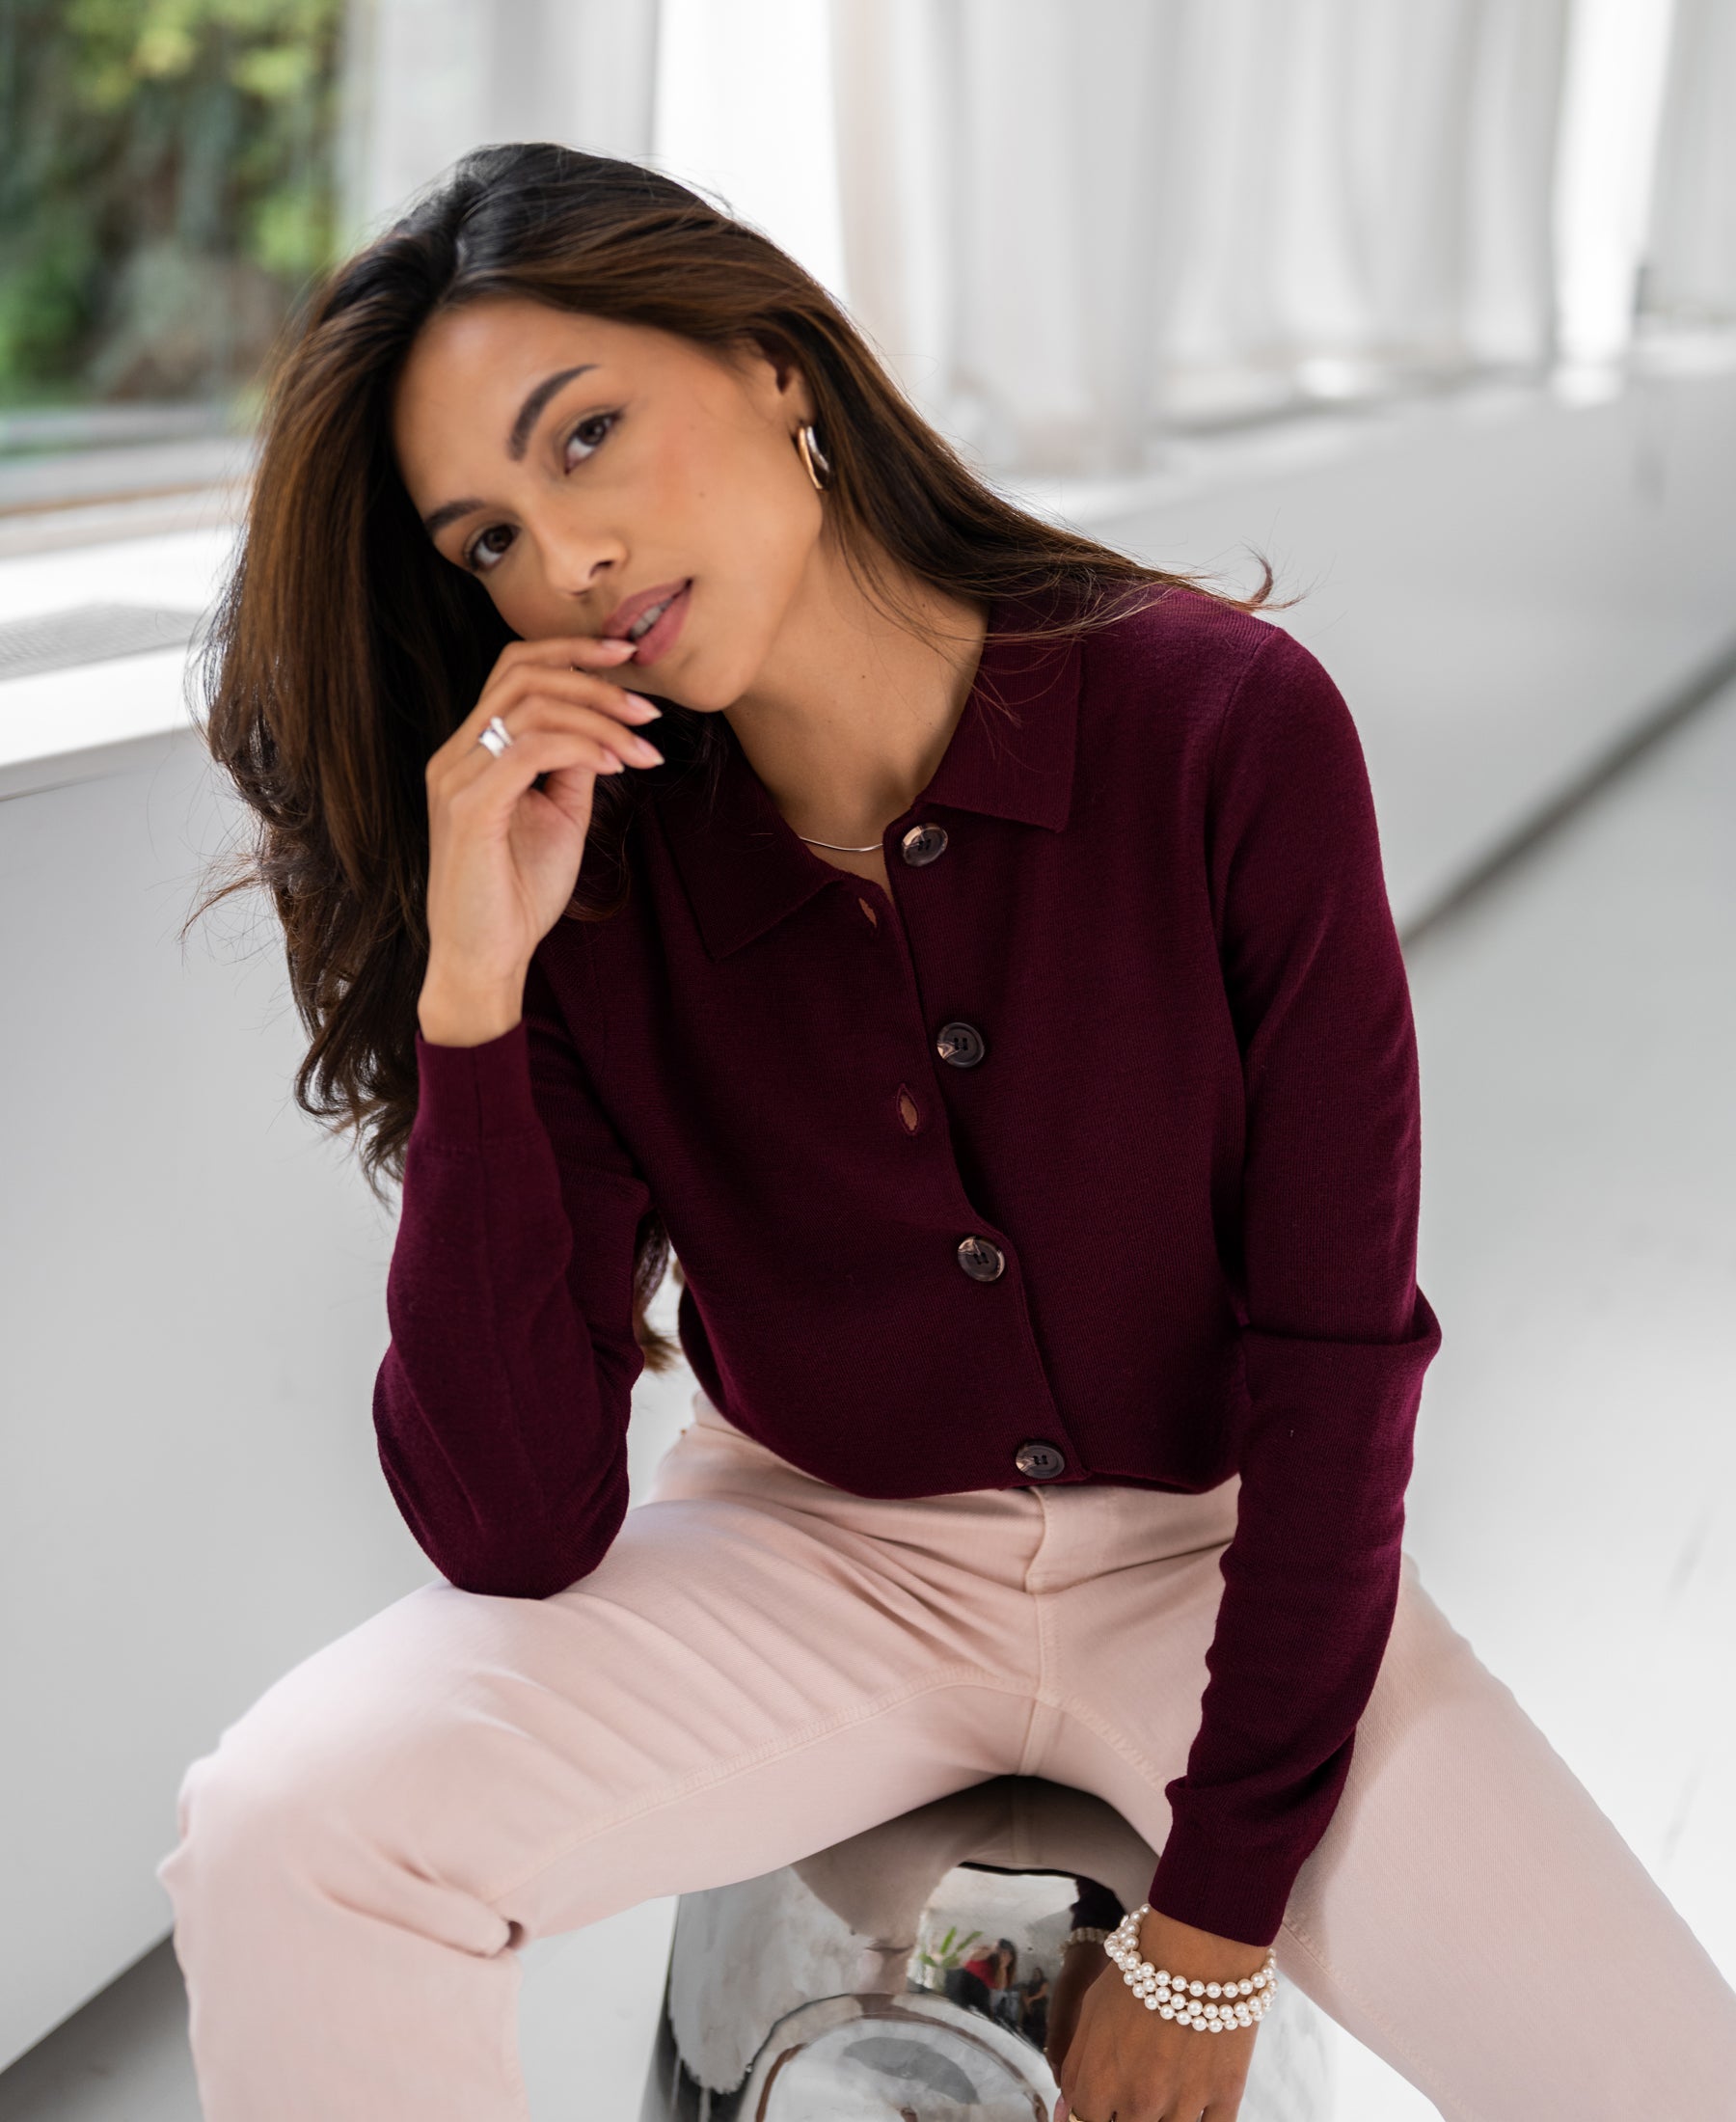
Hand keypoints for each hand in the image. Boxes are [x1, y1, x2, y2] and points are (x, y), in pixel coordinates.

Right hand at [418, 634, 664, 1044]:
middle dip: (595, 681)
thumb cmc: (517, 894)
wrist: (484, 958)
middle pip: (522, 671)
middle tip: (649, 710)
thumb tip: (607, 728)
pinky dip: (581, 747)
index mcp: (472, 750)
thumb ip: (574, 767)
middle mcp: (456, 754)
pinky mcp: (470, 807)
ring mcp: (456, 778)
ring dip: (600, 719)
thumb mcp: (560, 816)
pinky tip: (615, 767)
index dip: (572, 651)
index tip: (629, 658)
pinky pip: (529, 748)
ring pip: (531, 705)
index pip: (514, 668)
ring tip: (642, 748)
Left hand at [1051, 1907, 1267, 2121]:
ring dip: (1168, 2114)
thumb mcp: (1090, 2012)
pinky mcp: (1226, 2096)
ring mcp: (1183, 2104)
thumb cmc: (1139, 1973)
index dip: (1100, 2110)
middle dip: (1132, 2111)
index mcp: (1099, 2084)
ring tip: (1172, 2074)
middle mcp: (1139, 2103)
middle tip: (1145, 2074)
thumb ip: (1075, 2069)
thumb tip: (1068, 2114)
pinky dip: (1204, 2117)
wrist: (1197, 1944)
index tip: (1110, 2097)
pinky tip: (1199, 2092)